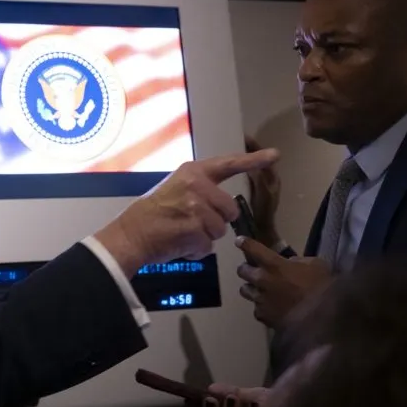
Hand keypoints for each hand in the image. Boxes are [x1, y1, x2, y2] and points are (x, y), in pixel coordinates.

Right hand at [95, 149, 280, 275]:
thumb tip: (222, 206)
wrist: (132, 234)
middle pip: (230, 210)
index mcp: (194, 172)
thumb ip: (200, 191)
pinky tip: (180, 243)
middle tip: (193, 223)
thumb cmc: (153, 214)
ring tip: (183, 233)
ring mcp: (197, 206)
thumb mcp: (177, 189)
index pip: (229, 164)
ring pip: (221, 230)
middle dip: (218, 222)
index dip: (254, 161)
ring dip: (205, 238)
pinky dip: (196, 251)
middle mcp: (198, 185)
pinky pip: (208, 246)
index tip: (275, 155)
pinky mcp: (196, 228)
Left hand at [235, 237, 332, 328]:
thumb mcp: (315, 265)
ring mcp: (260, 299)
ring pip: (245, 290)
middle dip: (246, 268)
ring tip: (260, 290)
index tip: (240, 241)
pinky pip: (257, 308)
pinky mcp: (262, 315)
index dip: (244, 243)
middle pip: (241, 270)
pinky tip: (272, 309)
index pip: (253, 249)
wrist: (320, 317)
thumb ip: (297, 261)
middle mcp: (262, 280)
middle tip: (253, 270)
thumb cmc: (321, 287)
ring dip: (251, 288)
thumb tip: (289, 264)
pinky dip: (262, 307)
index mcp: (274, 264)